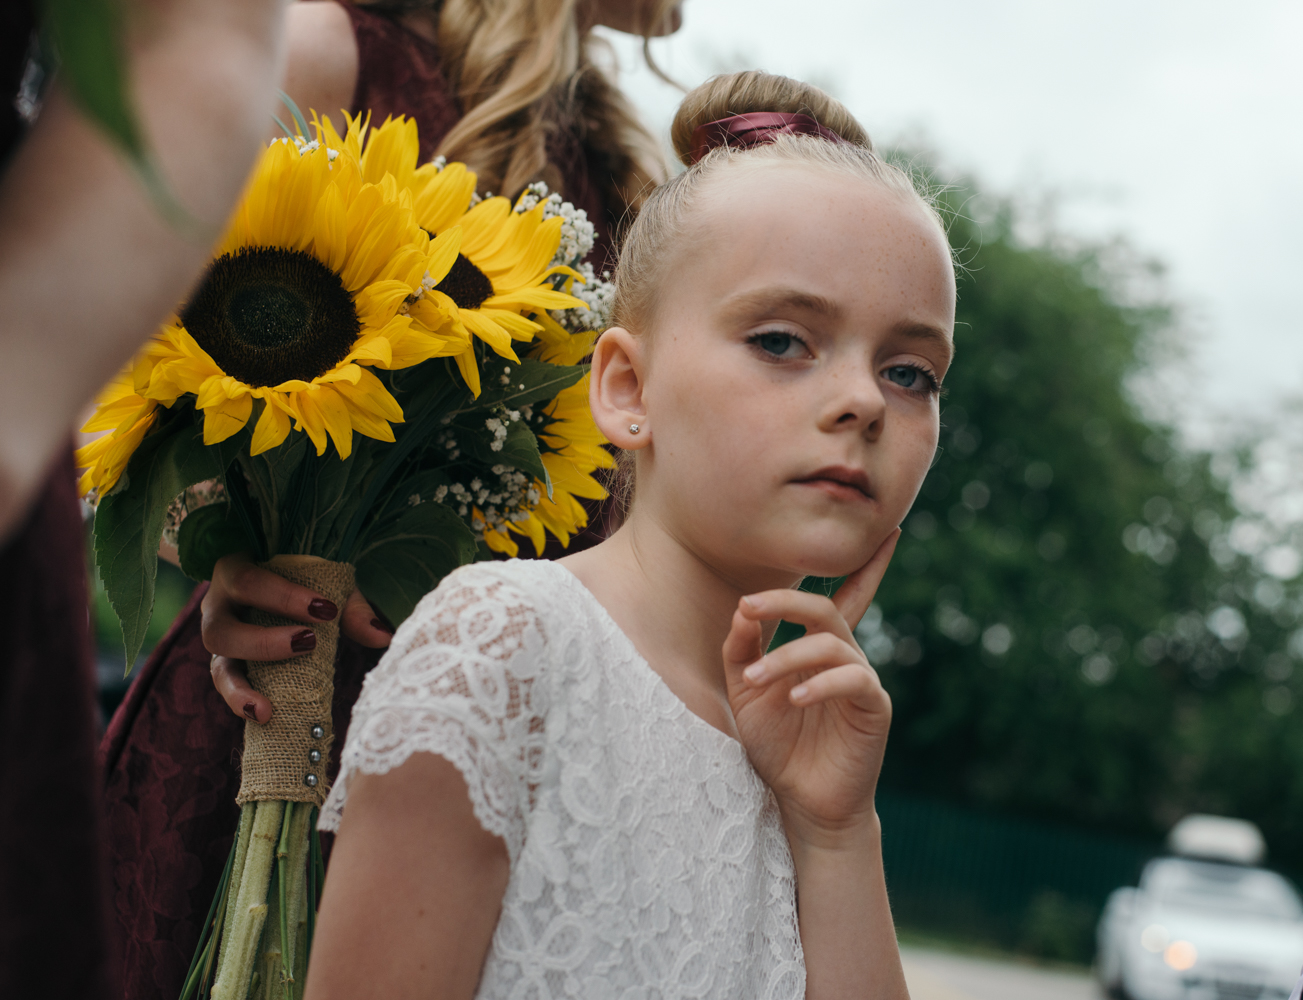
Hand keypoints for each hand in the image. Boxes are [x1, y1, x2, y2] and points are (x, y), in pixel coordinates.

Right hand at [203, 553, 391, 723]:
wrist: (281, 586)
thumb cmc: (302, 582)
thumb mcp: (325, 586)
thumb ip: (350, 608)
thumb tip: (383, 636)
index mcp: (235, 573)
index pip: (249, 581)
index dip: (283, 596)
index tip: (327, 609)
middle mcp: (217, 608)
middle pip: (219, 629)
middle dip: (262, 641)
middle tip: (308, 643)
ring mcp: (219, 641)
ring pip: (217, 666)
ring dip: (239, 688)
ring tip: (266, 709)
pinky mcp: (225, 666)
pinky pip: (226, 687)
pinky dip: (242, 701)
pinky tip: (263, 715)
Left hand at [722, 529, 900, 847]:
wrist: (801, 802)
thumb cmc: (778, 747)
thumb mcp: (746, 694)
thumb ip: (740, 651)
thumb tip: (741, 609)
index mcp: (819, 649)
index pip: (844, 596)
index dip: (867, 565)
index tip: (889, 531)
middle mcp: (845, 656)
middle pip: (824, 608)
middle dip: (785, 601)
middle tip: (747, 607)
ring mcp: (861, 680)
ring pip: (830, 643)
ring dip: (786, 656)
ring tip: (753, 681)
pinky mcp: (873, 707)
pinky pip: (852, 679)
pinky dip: (820, 683)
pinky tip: (795, 698)